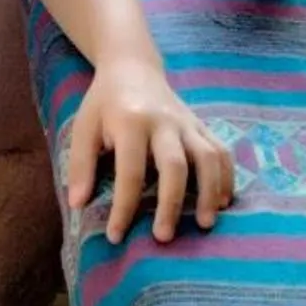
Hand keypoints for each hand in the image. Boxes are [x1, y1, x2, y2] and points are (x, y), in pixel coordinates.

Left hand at [65, 58, 234, 242]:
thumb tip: (78, 204)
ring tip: (206, 224)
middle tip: (164, 237)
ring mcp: (187, 123)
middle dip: (171, 203)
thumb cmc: (105, 103)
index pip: (129, 171)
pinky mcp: (201, 125)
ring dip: (209, 191)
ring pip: (207, 157)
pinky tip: (224, 202)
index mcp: (130, 121)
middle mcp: (163, 122)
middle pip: (174, 165)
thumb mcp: (83, 127)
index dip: (124, 207)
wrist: (132, 68)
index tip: (116, 236)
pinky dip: (227, 176)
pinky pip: (221, 150)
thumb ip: (80, 165)